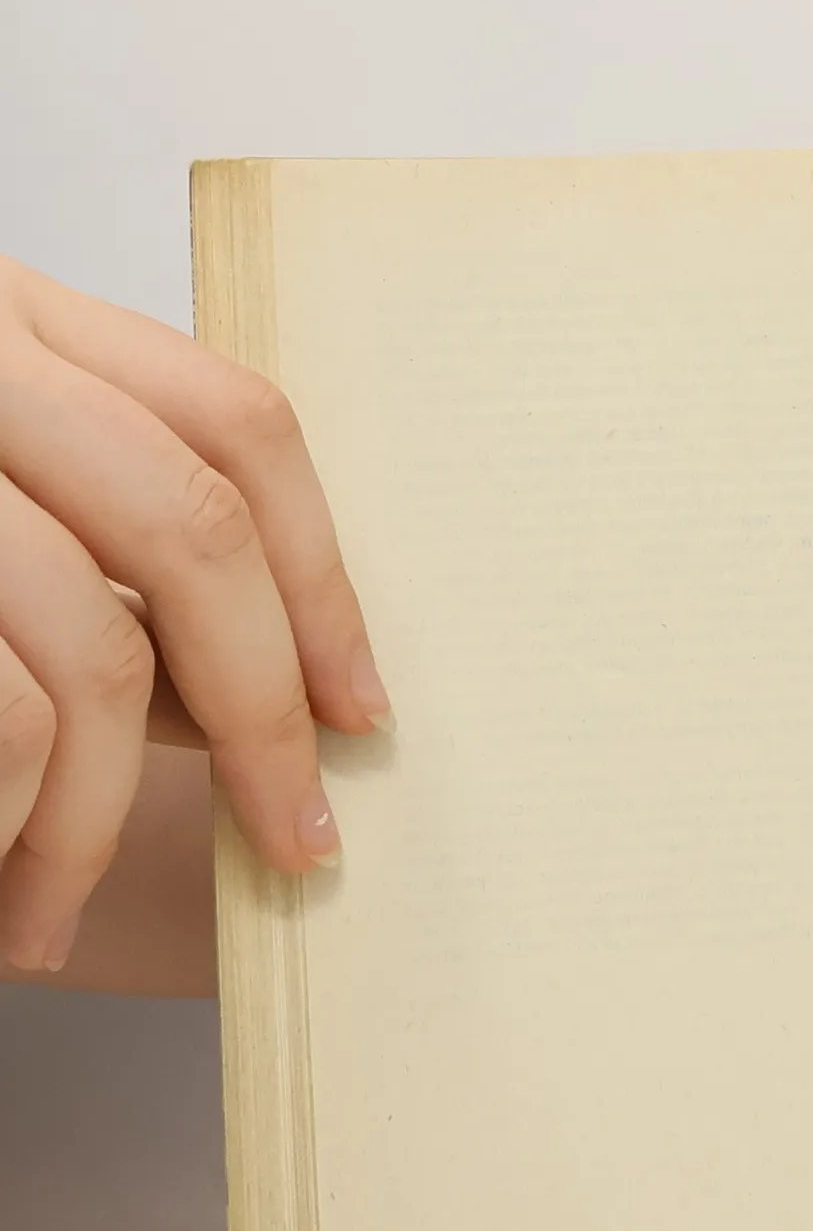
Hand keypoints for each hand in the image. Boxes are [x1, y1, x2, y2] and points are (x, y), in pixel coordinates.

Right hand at [0, 255, 388, 973]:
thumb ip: (87, 537)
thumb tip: (264, 690)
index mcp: (4, 318)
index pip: (235, 423)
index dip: (323, 579)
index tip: (358, 709)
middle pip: (193, 529)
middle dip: (269, 715)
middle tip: (300, 844)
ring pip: (88, 647)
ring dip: (96, 820)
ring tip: (53, 913)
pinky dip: (11, 821)